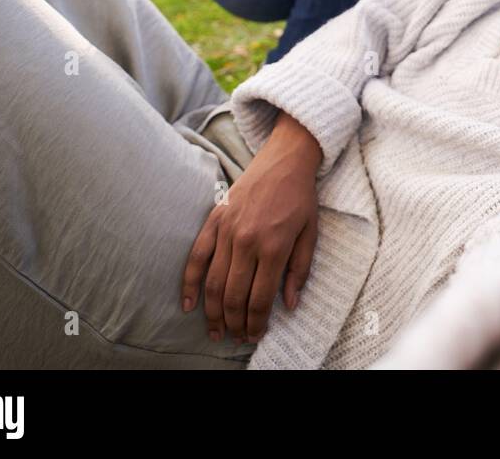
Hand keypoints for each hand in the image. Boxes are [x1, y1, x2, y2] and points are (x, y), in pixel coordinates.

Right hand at [181, 111, 321, 344]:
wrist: (285, 160)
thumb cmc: (301, 198)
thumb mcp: (311, 234)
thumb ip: (299, 271)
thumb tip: (289, 305)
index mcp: (274, 247)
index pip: (259, 298)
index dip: (256, 323)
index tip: (256, 336)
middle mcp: (247, 241)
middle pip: (234, 296)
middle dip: (235, 323)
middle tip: (237, 338)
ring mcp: (227, 230)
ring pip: (213, 282)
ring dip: (213, 312)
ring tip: (216, 331)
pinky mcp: (214, 220)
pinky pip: (196, 256)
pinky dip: (189, 283)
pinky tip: (187, 305)